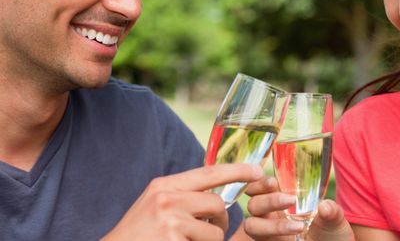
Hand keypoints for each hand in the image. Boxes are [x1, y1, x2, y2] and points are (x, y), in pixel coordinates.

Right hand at [101, 163, 263, 240]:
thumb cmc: (138, 234)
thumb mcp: (155, 204)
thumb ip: (182, 195)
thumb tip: (216, 195)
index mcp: (164, 186)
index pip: (209, 172)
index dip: (237, 170)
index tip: (258, 171)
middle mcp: (167, 198)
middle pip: (217, 203)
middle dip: (220, 218)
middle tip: (208, 228)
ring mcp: (170, 221)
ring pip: (215, 230)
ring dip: (208, 240)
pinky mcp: (174, 240)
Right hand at [243, 177, 353, 240]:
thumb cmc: (331, 234)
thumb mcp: (335, 220)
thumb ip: (331, 211)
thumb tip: (325, 206)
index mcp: (279, 200)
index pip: (257, 187)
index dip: (259, 183)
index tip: (273, 182)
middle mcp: (270, 215)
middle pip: (253, 204)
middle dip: (269, 200)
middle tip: (291, 200)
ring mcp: (268, 233)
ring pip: (252, 225)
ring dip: (272, 224)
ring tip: (299, 226)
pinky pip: (260, 240)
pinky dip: (274, 234)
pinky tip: (295, 232)